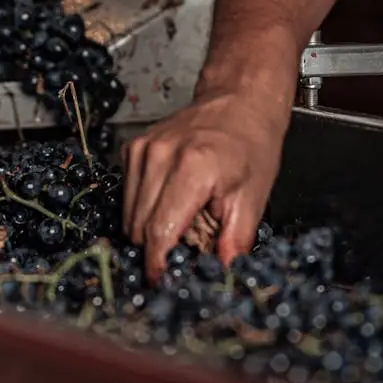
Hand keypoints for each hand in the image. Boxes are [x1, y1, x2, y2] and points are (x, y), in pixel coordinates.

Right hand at [122, 92, 286, 282]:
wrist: (239, 101)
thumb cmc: (251, 145)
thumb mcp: (254, 198)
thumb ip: (235, 241)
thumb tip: (221, 274)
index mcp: (192, 168)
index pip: (160, 231)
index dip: (159, 264)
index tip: (163, 281)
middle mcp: (160, 156)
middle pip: (140, 226)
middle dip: (158, 249)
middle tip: (184, 252)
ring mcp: (142, 150)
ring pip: (130, 214)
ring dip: (150, 230)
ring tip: (181, 222)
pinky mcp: (133, 148)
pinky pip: (128, 195)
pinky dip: (145, 208)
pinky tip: (169, 201)